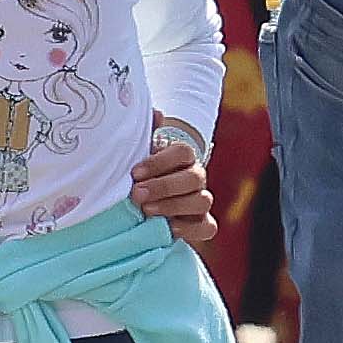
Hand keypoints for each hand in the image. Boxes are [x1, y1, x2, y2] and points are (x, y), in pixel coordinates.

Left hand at [128, 124, 215, 246]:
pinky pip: (207, 227)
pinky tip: (168, 228)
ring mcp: (200, 201)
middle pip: (194, 177)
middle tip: (137, 194)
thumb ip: (145, 135)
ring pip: (202, 200)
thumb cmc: (140, 177)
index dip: (160, 162)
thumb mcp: (138, 156)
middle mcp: (196, 178)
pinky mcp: (200, 225)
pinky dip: (190, 229)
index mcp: (183, 159)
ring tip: (147, 211)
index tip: (134, 173)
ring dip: (174, 206)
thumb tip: (156, 113)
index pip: (183, 152)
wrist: (146, 203)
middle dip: (164, 186)